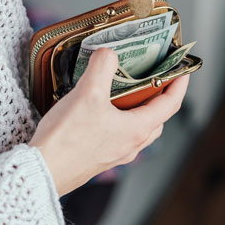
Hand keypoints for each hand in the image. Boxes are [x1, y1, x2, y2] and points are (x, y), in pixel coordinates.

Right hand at [28, 48, 188, 195]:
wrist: (41, 171)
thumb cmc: (67, 141)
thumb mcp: (88, 92)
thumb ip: (103, 66)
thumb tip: (108, 53)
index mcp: (136, 129)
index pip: (170, 104)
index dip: (179, 84)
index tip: (182, 70)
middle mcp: (130, 144)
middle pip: (156, 117)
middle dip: (158, 95)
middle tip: (152, 76)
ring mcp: (115, 153)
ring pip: (137, 127)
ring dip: (137, 107)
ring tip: (123, 89)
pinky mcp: (98, 156)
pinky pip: (117, 134)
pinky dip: (118, 118)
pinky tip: (98, 109)